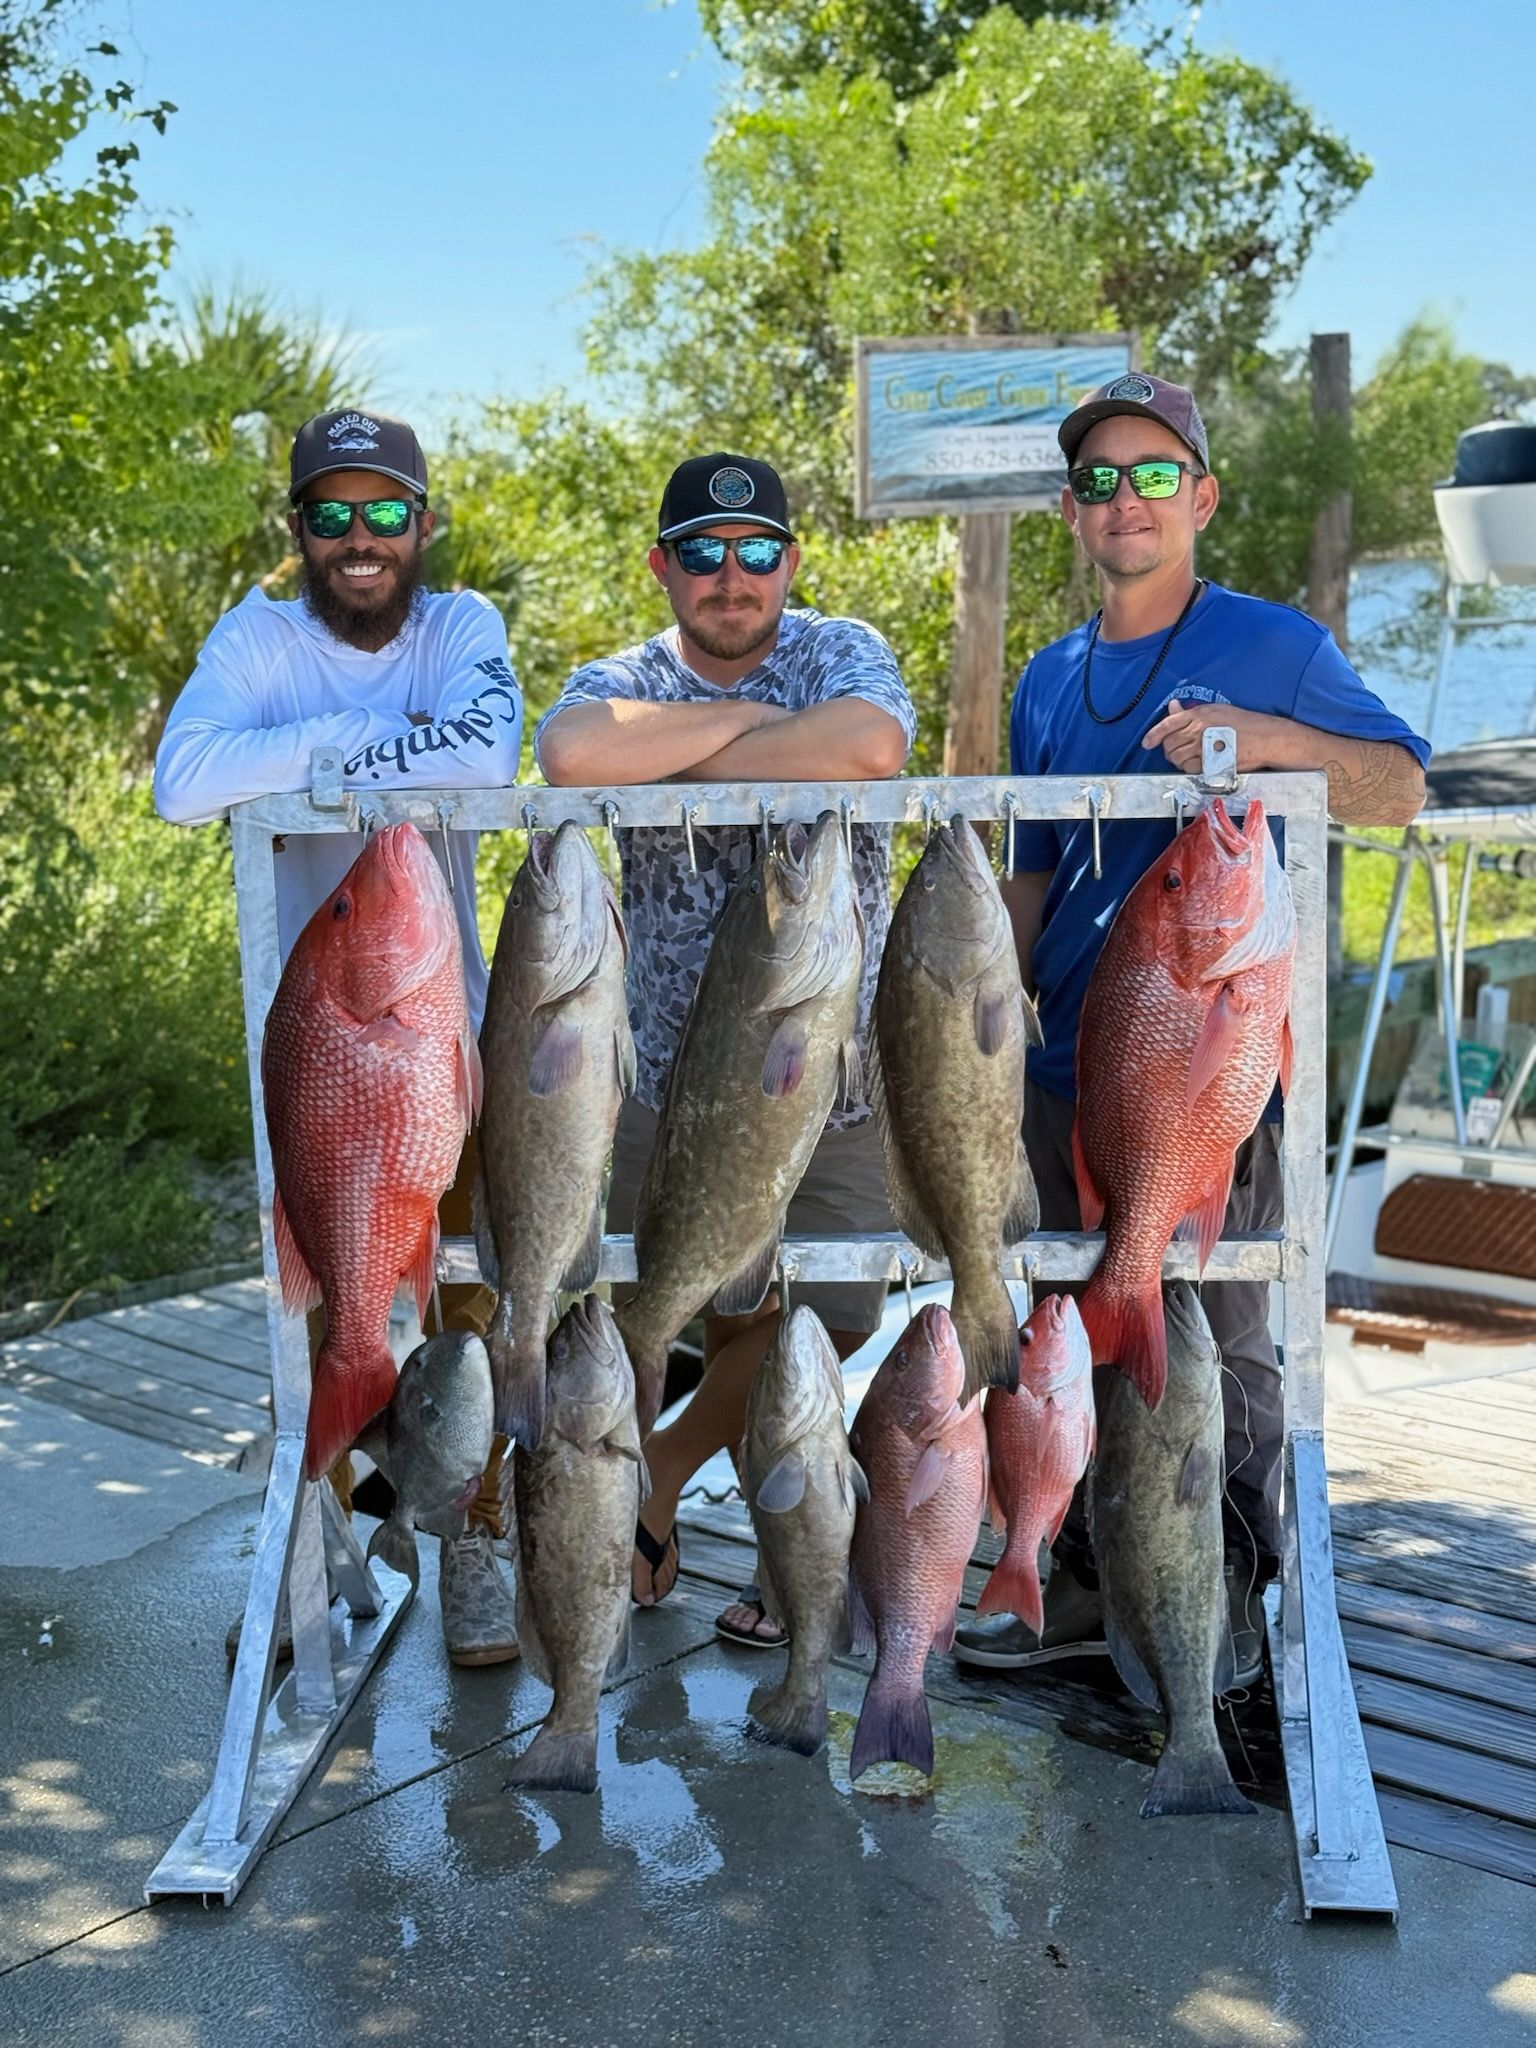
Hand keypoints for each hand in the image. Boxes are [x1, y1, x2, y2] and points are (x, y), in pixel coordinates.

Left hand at [1142, 701, 1277, 773]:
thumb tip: (1173, 708)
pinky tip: (1197, 764)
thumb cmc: (1244, 724)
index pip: (1168, 723)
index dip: (1154, 734)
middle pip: (1170, 744)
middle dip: (1169, 749)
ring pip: (1176, 758)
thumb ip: (1191, 713)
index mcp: (1199, 714)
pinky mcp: (1209, 762)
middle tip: (1177, 750)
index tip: (1147, 742)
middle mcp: (1198, 730)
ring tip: (1189, 757)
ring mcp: (1203, 747)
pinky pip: (1188, 768)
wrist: (1264, 738)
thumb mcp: (1215, 711)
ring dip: (1178, 760)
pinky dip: (1188, 768)